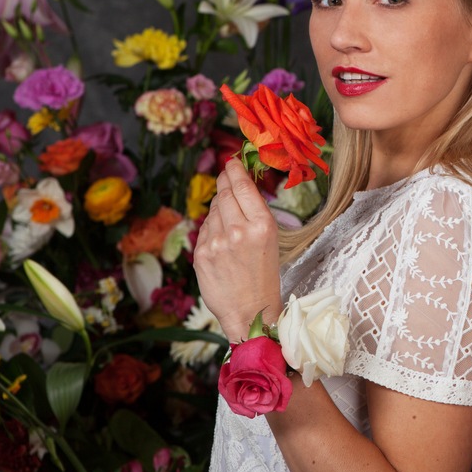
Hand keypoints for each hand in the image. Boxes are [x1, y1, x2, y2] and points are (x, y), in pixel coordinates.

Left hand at [193, 160, 284, 340]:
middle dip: (224, 181)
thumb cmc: (264, 276)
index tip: (231, 162)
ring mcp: (217, 242)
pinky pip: (204, 229)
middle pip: (225, 194)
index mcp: (262, 225)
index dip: (234, 170)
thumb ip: (253, 214)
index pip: (243, 187)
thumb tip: (235, 188)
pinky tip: (220, 238)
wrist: (250, 310)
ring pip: (213, 210)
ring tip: (229, 218)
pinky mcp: (201, 254)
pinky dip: (211, 228)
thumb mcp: (270, 240)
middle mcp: (239, 230)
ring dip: (219, 207)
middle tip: (225, 173)